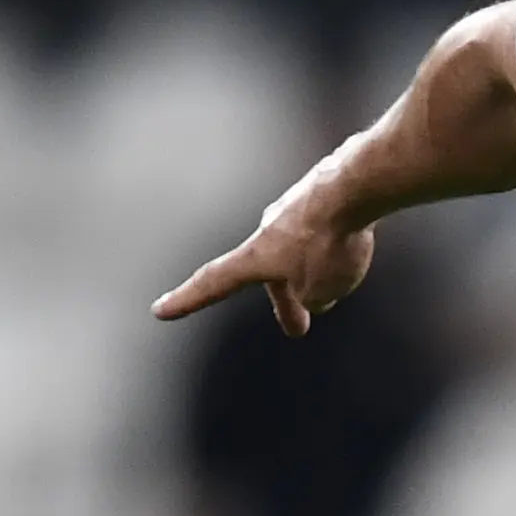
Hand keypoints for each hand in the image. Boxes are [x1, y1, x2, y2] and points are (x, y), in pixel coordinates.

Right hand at [153, 199, 374, 336]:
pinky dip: (334, 244)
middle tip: (298, 329)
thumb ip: (311, 300)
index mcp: (256, 257)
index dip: (187, 300)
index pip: (213, 283)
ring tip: (343, 283)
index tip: (160, 310)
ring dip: (316, 271)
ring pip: (301, 251)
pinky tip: (355, 244)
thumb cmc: (330, 243)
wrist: (356, 186)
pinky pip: (324, 228)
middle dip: (286, 302)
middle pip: (272, 274)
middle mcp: (268, 229)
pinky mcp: (321, 194)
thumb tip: (315, 293)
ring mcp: (294, 208)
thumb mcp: (320, 292)